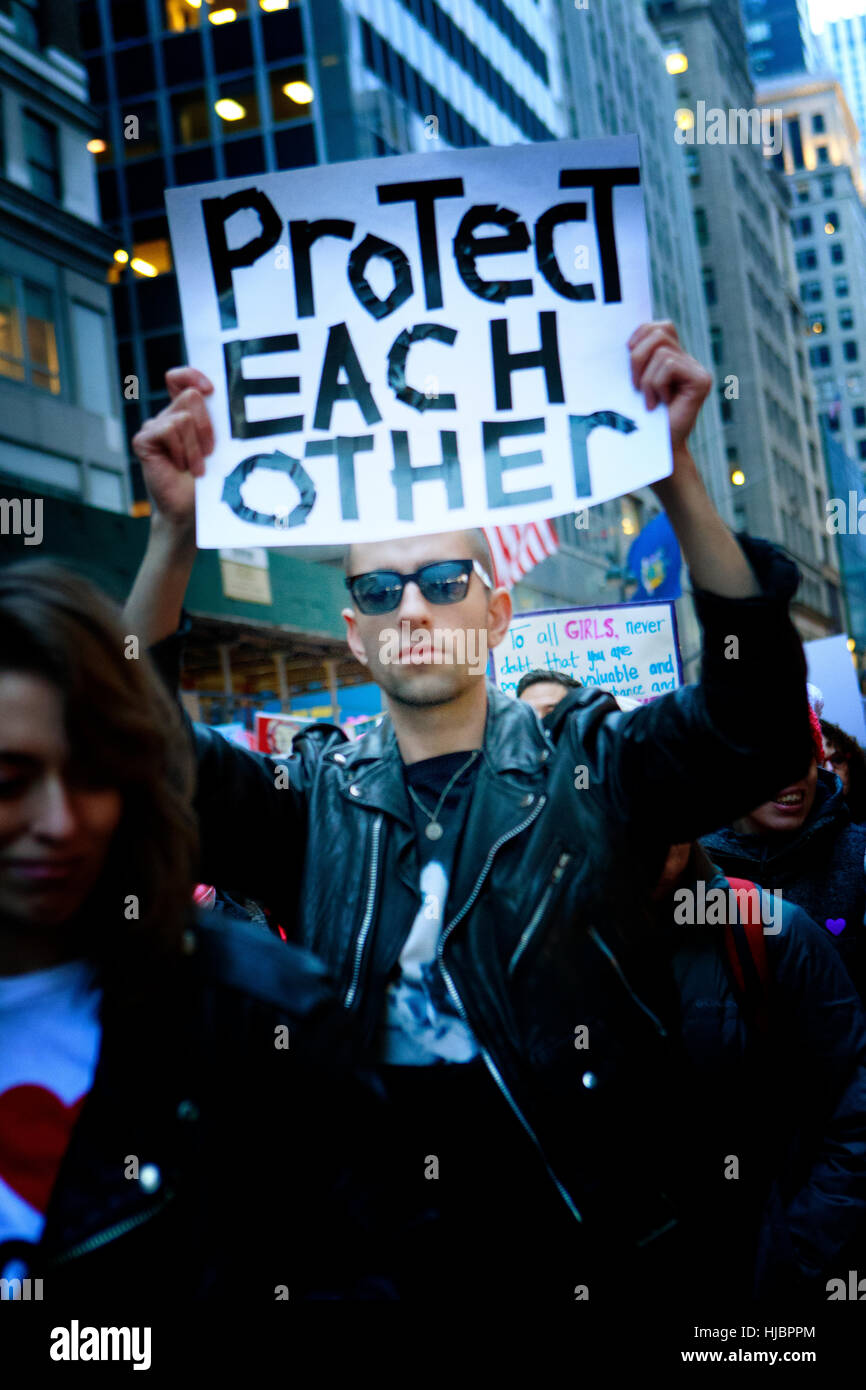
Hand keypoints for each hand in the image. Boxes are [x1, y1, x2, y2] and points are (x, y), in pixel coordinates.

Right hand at [132, 367, 214, 528]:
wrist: (191, 512)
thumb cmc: (210, 482)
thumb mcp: (219, 446)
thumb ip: (216, 421)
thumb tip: (220, 398)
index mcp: (185, 413)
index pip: (180, 378)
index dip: (192, 375)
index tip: (210, 390)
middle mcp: (167, 416)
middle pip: (191, 396)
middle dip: (207, 426)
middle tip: (210, 453)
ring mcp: (154, 427)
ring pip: (183, 417)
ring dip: (196, 447)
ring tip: (197, 468)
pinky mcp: (144, 440)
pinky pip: (168, 430)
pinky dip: (182, 451)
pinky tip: (181, 467)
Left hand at [628, 322, 711, 451]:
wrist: (651, 449)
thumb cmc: (638, 418)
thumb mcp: (632, 381)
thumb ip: (636, 357)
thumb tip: (623, 336)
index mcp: (673, 357)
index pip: (659, 326)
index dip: (639, 336)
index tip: (627, 357)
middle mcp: (688, 360)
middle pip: (659, 333)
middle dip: (637, 358)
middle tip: (635, 387)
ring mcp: (697, 369)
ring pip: (661, 351)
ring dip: (646, 379)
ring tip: (649, 401)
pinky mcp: (701, 381)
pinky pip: (668, 365)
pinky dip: (656, 385)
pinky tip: (659, 404)